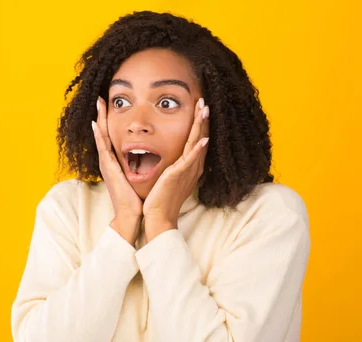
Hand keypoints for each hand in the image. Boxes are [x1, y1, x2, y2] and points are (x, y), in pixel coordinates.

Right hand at [92, 96, 141, 244]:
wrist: (130, 215)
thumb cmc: (135, 197)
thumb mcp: (137, 176)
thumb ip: (140, 165)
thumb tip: (148, 157)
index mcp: (115, 161)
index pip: (111, 136)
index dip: (109, 121)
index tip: (109, 106)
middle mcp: (108, 160)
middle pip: (103, 132)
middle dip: (101, 115)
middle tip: (100, 98)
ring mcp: (106, 164)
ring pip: (101, 136)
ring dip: (99, 119)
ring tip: (98, 103)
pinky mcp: (108, 168)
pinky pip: (103, 148)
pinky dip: (99, 135)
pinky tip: (96, 124)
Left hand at [142, 98, 209, 240]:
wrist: (158, 217)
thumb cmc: (161, 200)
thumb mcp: (167, 178)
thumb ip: (171, 166)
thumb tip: (169, 158)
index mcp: (188, 167)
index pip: (196, 141)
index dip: (199, 125)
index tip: (199, 109)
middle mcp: (191, 168)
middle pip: (200, 138)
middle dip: (202, 120)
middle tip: (204, 101)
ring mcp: (186, 171)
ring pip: (196, 144)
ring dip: (201, 126)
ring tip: (205, 110)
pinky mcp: (178, 176)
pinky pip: (190, 160)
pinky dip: (197, 149)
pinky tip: (203, 139)